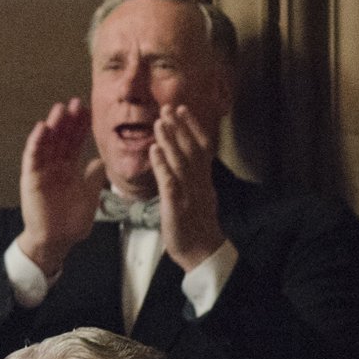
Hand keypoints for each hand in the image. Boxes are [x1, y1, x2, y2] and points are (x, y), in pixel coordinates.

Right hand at [16, 99, 105, 276]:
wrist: (56, 241)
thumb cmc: (72, 223)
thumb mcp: (90, 197)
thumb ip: (94, 178)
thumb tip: (101, 160)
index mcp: (69, 169)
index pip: (75, 142)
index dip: (80, 127)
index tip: (88, 110)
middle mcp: (55, 166)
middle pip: (61, 138)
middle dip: (68, 120)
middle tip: (75, 102)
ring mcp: (42, 171)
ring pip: (47, 143)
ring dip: (52, 126)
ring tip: (59, 109)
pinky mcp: (31, 178)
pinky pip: (32, 157)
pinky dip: (35, 142)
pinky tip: (41, 129)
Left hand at [150, 102, 225, 270]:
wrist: (202, 252)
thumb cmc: (197, 226)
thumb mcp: (199, 197)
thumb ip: (193, 178)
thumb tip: (187, 161)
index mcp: (204, 180)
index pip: (201, 148)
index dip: (192, 127)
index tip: (182, 109)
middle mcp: (199, 183)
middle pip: (191, 150)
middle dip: (180, 127)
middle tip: (168, 107)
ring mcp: (189, 194)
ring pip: (181, 162)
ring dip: (170, 140)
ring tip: (160, 122)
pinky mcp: (177, 206)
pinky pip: (170, 182)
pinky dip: (162, 165)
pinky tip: (154, 150)